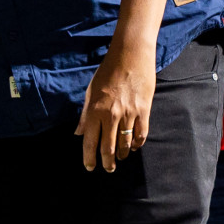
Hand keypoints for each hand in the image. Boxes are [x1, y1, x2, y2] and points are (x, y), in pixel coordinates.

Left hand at [76, 39, 155, 172]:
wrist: (130, 55)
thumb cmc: (108, 71)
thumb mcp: (91, 91)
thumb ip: (86, 115)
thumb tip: (79, 133)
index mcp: (95, 110)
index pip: (90, 141)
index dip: (89, 158)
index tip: (90, 167)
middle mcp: (111, 115)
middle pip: (109, 148)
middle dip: (107, 162)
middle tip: (108, 169)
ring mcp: (129, 114)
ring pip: (126, 144)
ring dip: (123, 154)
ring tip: (121, 158)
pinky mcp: (144, 110)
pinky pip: (141, 134)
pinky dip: (138, 143)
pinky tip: (135, 147)